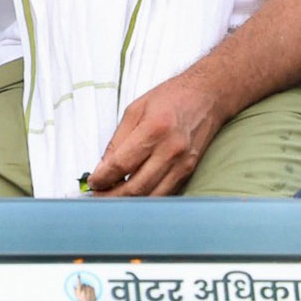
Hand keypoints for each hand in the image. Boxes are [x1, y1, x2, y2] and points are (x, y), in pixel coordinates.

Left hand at [87, 73, 225, 195]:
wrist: (207, 97)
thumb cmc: (169, 98)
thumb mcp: (134, 110)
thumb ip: (118, 140)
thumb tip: (103, 167)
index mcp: (154, 130)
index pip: (122, 164)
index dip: (103, 177)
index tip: (93, 182)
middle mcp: (171, 150)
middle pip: (137, 186)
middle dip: (113, 196)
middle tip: (98, 196)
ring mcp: (183, 164)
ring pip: (152, 196)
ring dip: (130, 202)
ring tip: (112, 199)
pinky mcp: (189, 171)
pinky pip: (166, 193)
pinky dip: (148, 198)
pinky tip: (134, 196)